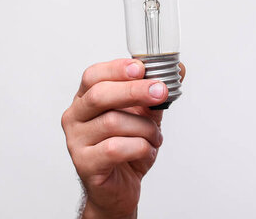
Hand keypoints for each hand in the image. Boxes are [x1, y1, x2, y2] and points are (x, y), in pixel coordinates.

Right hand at [61, 59, 185, 218]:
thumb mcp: (146, 114)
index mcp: (86, 99)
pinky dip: (140, 148)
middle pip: (100, 95)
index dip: (117, 69)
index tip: (141, 68)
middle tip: (160, 92)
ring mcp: (76, 141)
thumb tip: (180, 68)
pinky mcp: (85, 164)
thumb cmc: (128, 146)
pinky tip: (146, 151)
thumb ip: (157, 91)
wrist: (121, 187)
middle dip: (134, 91)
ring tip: (155, 137)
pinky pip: (115, 149)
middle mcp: (75, 117)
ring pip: (113, 122)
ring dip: (144, 129)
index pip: (93, 75)